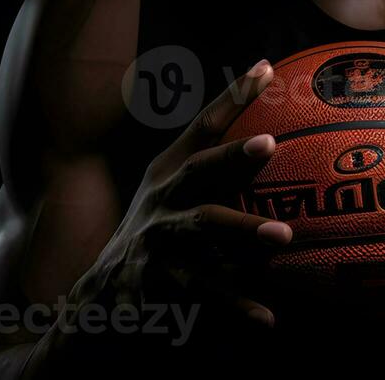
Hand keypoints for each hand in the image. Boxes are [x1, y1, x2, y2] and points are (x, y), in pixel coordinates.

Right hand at [36, 59, 288, 367]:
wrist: (101, 294)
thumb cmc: (155, 233)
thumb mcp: (170, 192)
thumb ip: (212, 168)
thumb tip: (276, 139)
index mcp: (168, 172)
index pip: (202, 127)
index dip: (232, 96)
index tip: (265, 67)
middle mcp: (161, 200)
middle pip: (198, 171)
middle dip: (231, 155)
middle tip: (269, 143)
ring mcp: (158, 240)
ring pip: (202, 230)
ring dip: (243, 230)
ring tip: (283, 235)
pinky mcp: (160, 282)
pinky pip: (206, 292)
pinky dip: (238, 305)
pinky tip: (268, 317)